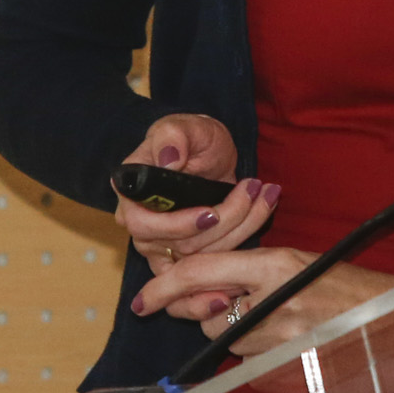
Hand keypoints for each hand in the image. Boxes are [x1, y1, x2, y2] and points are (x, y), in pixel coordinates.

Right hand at [112, 113, 274, 265]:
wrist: (208, 153)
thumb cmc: (191, 137)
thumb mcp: (184, 126)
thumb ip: (173, 136)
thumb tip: (168, 159)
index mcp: (130, 194)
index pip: (144, 225)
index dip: (179, 225)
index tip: (212, 213)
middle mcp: (140, 224)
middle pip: (179, 245)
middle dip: (223, 224)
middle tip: (250, 193)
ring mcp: (161, 245)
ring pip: (202, 257)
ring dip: (240, 228)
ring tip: (263, 195)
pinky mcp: (184, 257)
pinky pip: (208, 266)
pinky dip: (236, 248)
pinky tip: (259, 222)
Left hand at [131, 246, 393, 355]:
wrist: (387, 318)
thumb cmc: (344, 284)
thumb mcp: (295, 260)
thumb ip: (246, 270)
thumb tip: (200, 287)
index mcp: (275, 266)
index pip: (200, 273)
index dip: (164, 287)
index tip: (143, 300)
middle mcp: (273, 303)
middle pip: (206, 316)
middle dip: (207, 313)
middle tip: (233, 302)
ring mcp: (281, 341)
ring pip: (227, 342)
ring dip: (237, 331)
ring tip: (279, 316)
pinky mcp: (288, 369)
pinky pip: (250, 361)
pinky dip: (256, 349)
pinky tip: (286, 336)